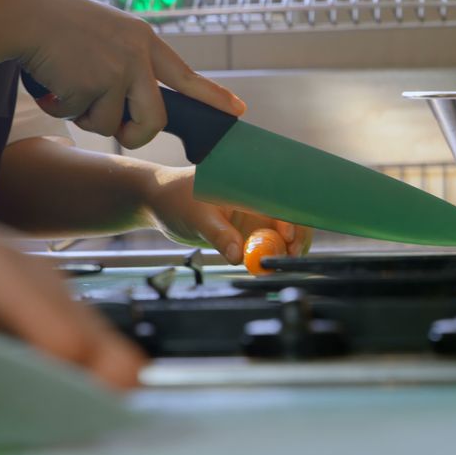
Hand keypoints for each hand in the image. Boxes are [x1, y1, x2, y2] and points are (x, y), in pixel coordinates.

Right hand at [15, 0, 246, 148]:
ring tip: (69, 87)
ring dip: (87, 117)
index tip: (239, 111)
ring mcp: (116, 71)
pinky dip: (62, 110)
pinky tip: (53, 85)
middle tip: (121, 132)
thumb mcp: (108, 37)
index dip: (214, 97)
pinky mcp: (91, 85)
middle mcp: (137, 56)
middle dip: (136, 134)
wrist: (23, 15)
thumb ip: (129, 66)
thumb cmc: (61, 28)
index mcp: (144, 42)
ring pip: (111, 125)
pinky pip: (81, 119)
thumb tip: (136, 112)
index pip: (186, 76)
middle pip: (154, 119)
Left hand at [145, 167, 312, 263]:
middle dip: (295, 238)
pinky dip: (268, 257)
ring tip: (273, 267)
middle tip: (290, 258)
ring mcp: (253, 217)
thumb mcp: (197, 216)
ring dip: (282, 251)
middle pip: (289, 218)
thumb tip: (239, 256)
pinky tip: (263, 267)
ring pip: (280, 235)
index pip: (280, 200)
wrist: (160, 202)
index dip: (291, 218)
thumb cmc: (176, 198)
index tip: (289, 238)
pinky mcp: (247, 232)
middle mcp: (256, 201)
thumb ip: (219, 235)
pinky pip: (264, 246)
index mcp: (248, 186)